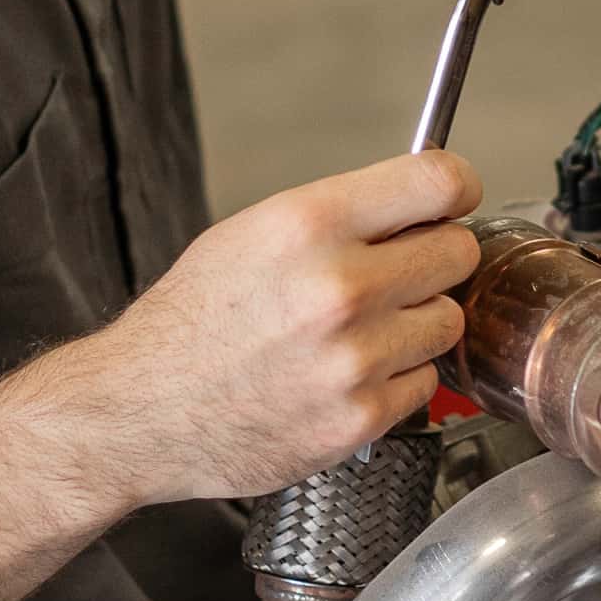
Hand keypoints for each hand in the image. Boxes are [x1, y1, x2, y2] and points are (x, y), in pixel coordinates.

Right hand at [80, 149, 482, 500]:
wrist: (141, 411)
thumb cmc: (191, 322)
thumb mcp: (252, 233)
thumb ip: (341, 215)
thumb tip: (421, 203)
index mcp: (308, 225)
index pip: (438, 181)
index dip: (457, 188)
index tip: (455, 200)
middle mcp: (338, 288)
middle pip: (458, 253)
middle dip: (436, 259)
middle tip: (402, 273)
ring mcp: (354, 359)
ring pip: (448, 322)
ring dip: (418, 323)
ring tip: (363, 330)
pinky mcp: (359, 419)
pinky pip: (424, 384)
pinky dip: (396, 379)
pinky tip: (348, 375)